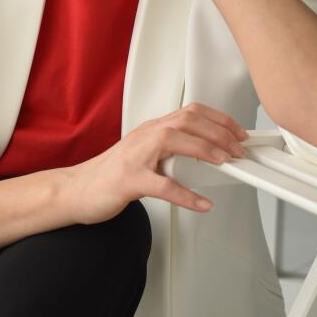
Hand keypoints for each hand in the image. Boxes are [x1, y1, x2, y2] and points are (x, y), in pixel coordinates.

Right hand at [62, 102, 250, 226]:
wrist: (77, 190)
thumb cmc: (111, 174)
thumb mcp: (146, 154)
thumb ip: (172, 150)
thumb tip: (207, 154)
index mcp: (152, 129)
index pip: (190, 112)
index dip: (219, 119)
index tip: (239, 132)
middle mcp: (145, 136)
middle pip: (187, 121)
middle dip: (219, 132)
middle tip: (238, 148)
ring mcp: (136, 157)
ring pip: (175, 141)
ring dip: (205, 150)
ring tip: (226, 162)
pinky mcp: (128, 180)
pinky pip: (162, 186)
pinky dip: (185, 195)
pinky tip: (201, 203)